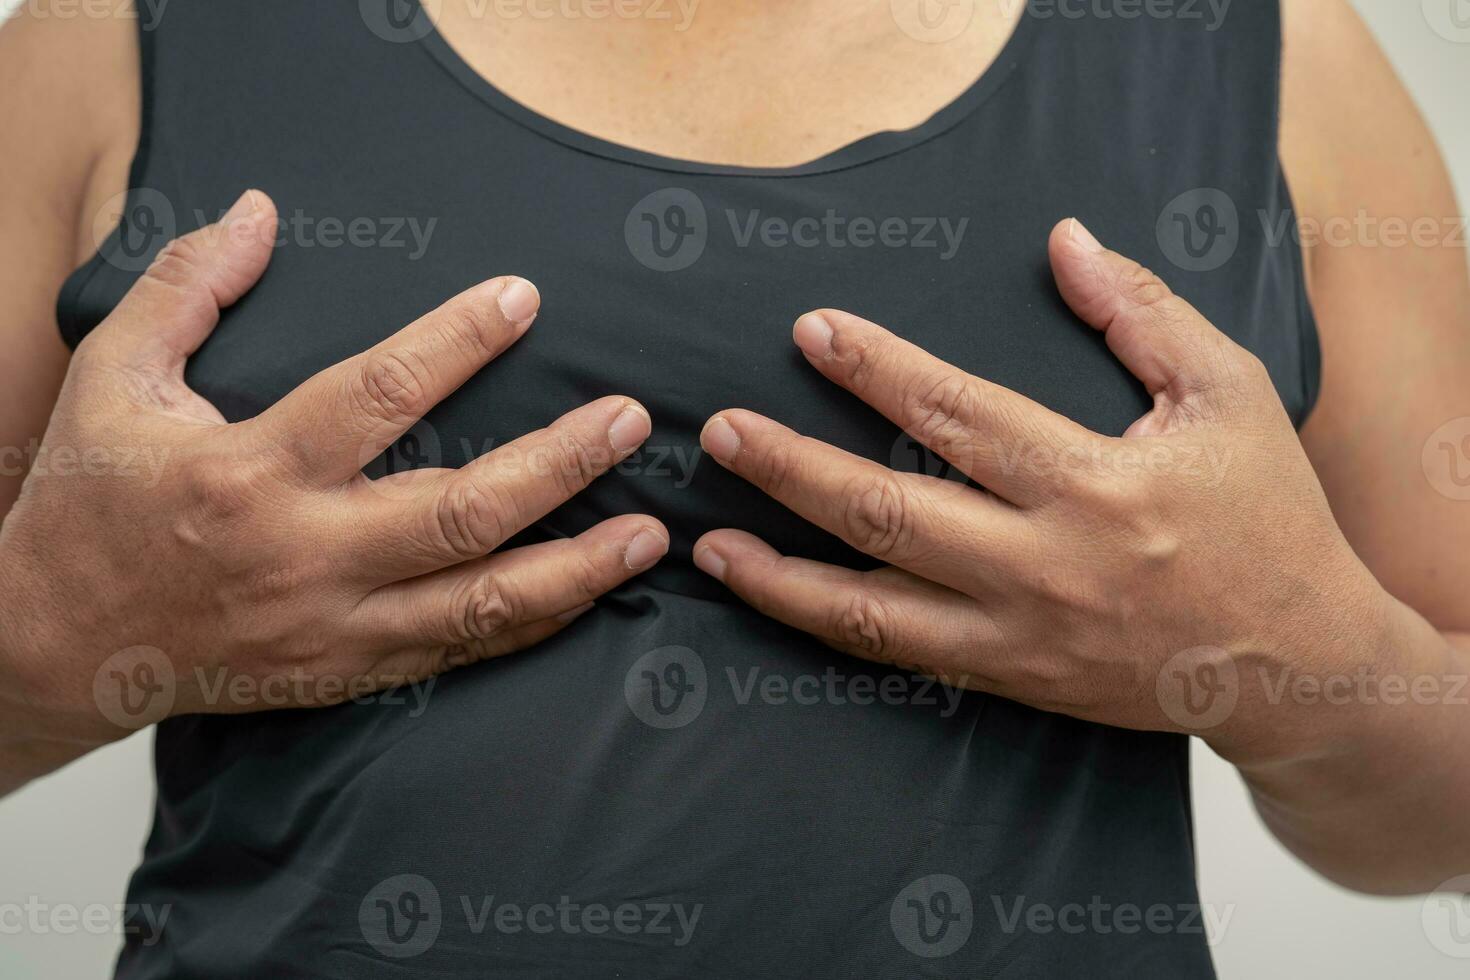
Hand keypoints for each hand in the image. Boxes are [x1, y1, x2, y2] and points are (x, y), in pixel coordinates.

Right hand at [0, 190, 667, 762]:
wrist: (52, 644)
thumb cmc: (88, 504)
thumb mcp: (112, 377)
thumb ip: (184, 289)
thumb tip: (256, 211)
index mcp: (250, 471)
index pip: (376, 396)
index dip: (457, 342)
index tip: (523, 300)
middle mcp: (304, 554)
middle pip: (458, 510)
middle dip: (557, 465)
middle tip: (627, 420)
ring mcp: (332, 626)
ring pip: (478, 603)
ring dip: (574, 568)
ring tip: (648, 533)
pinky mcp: (345, 674)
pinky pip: (456, 656)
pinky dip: (529, 626)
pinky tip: (587, 596)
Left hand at [692, 218, 1391, 762]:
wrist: (1298, 667)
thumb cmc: (1266, 518)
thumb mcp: (1229, 395)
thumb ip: (1144, 314)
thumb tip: (1065, 242)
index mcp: (1093, 482)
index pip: (957, 411)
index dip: (876, 367)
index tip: (811, 330)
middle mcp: (1043, 564)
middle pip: (888, 511)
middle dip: (793, 470)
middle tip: (721, 431)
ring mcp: (1019, 634)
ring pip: (873, 610)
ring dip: (783, 577)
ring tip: (713, 543)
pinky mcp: (1012, 680)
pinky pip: (902, 657)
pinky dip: (831, 630)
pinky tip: (782, 600)